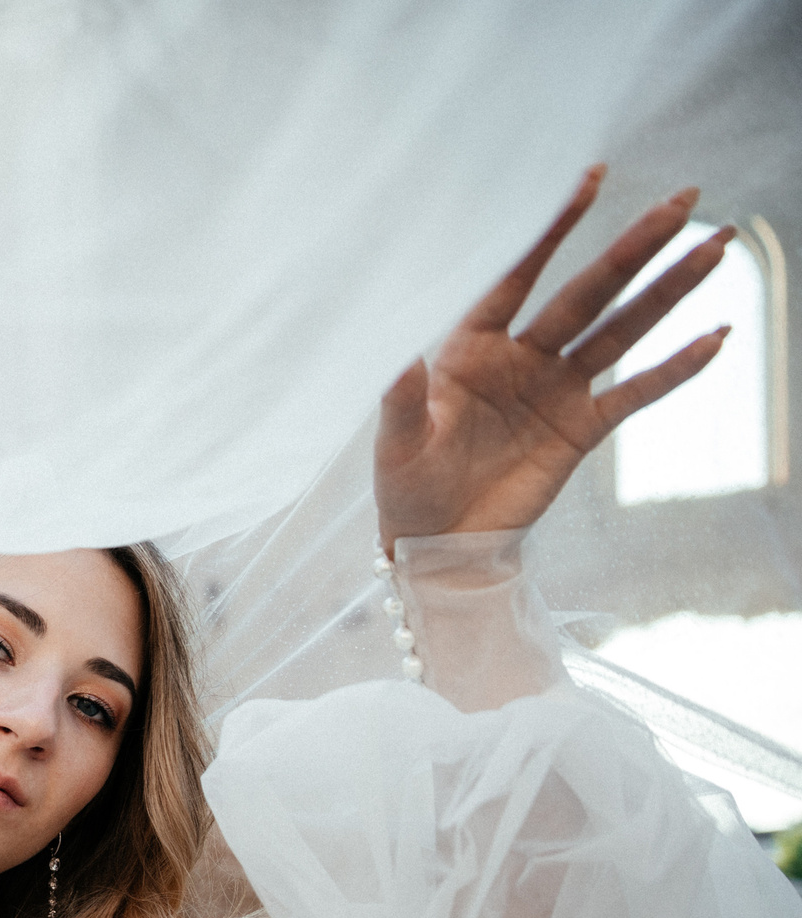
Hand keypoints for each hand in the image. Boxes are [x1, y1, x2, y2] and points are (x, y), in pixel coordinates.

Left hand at [374, 167, 736, 550]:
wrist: (438, 545)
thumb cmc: (407, 488)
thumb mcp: (397, 444)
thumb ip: (402, 399)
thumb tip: (397, 357)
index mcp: (471, 348)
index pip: (516, 275)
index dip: (551, 228)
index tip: (590, 177)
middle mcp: (521, 358)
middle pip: (587, 292)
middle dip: (634, 246)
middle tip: (683, 199)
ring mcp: (556, 390)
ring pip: (621, 330)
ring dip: (668, 292)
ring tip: (714, 247)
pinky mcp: (581, 429)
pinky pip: (636, 394)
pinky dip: (675, 370)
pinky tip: (715, 337)